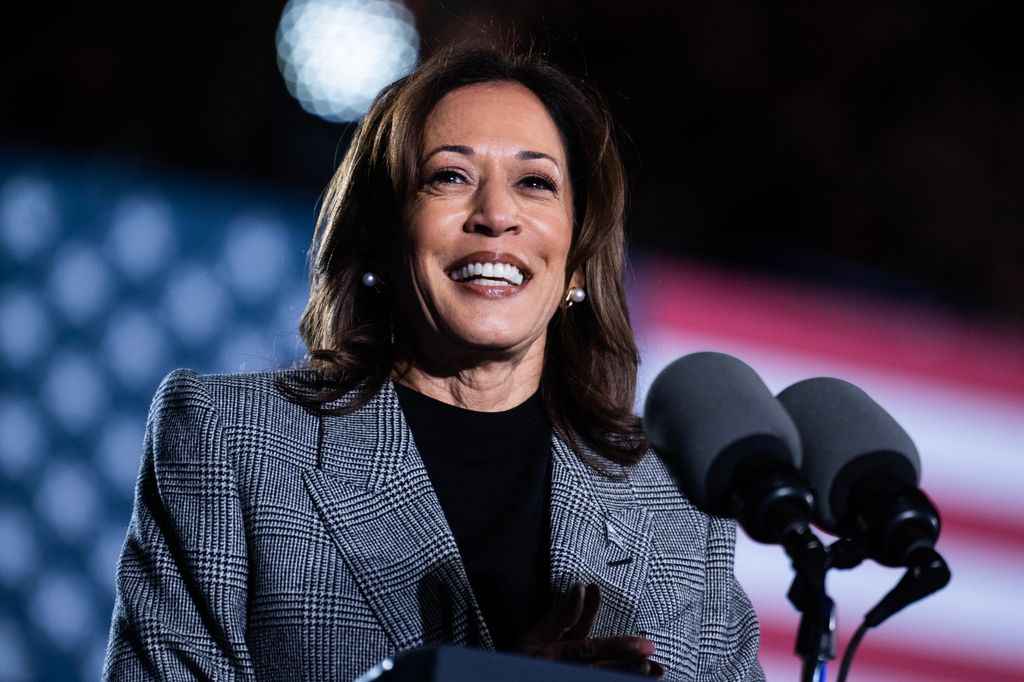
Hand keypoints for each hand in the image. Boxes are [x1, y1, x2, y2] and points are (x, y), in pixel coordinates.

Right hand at [513, 582, 663, 676]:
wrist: (509, 680)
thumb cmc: (523, 662)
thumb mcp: (536, 634)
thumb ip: (562, 614)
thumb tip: (581, 590)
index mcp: (553, 658)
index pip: (589, 650)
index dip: (617, 647)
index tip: (640, 645)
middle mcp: (563, 674)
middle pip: (602, 672)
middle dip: (629, 665)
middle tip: (651, 659)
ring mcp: (569, 681)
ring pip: (603, 681)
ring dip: (628, 677)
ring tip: (651, 672)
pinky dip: (617, 679)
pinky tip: (637, 677)